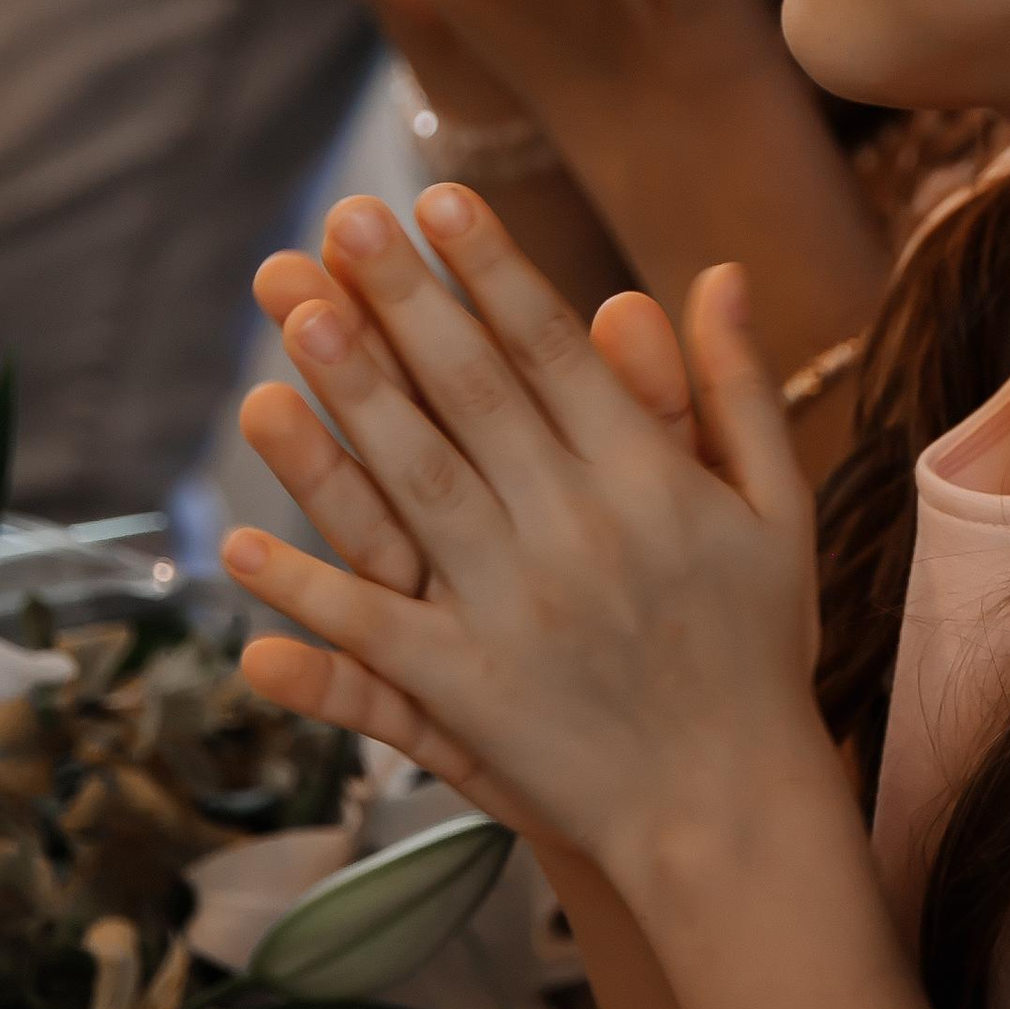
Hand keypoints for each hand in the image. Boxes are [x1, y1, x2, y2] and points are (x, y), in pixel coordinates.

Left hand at [225, 189, 825, 885]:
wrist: (732, 810)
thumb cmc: (759, 647)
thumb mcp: (775, 509)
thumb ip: (734, 390)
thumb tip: (719, 270)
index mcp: (649, 481)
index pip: (553, 351)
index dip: (492, 270)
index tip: (439, 199)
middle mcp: (577, 532)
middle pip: (472, 395)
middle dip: (404, 300)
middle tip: (342, 221)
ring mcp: (513, 612)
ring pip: (414, 487)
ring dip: (348, 400)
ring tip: (294, 319)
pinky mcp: (464, 692)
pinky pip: (371, 627)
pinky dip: (302, 586)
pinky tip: (234, 538)